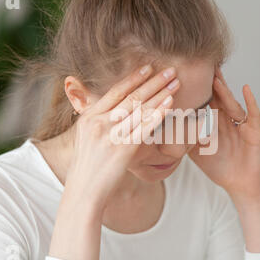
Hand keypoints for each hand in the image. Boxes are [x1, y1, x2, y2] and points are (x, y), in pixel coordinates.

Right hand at [64, 65, 179, 209]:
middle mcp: (99, 122)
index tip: (148, 68)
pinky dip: (158, 112)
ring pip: (140, 108)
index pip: (115, 91)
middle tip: (169, 70)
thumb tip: (113, 109)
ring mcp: (111, 134)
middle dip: (153, 81)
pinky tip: (170, 103)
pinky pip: (145, 126)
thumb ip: (99, 121)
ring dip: (160, 93)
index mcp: (89, 116)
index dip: (133, 78)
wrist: (84, 191)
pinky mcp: (123, 148)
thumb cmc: (88, 167)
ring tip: (175, 82)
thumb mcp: (86, 138)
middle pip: (130, 96)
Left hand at [188, 67, 259, 204]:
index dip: (197, 90)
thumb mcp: (196, 151)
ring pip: (232, 104)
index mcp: (214, 122)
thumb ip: (182, 138)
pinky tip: (245, 89)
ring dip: (224, 91)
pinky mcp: (254, 132)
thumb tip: (159, 130)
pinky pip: (253, 114)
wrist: (239, 184)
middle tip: (202, 65)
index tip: (186, 75)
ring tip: (216, 78)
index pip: (205, 102)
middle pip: (218, 97)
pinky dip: (250, 101)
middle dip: (211, 83)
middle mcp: (228, 120)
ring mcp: (242, 124)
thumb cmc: (218, 167)